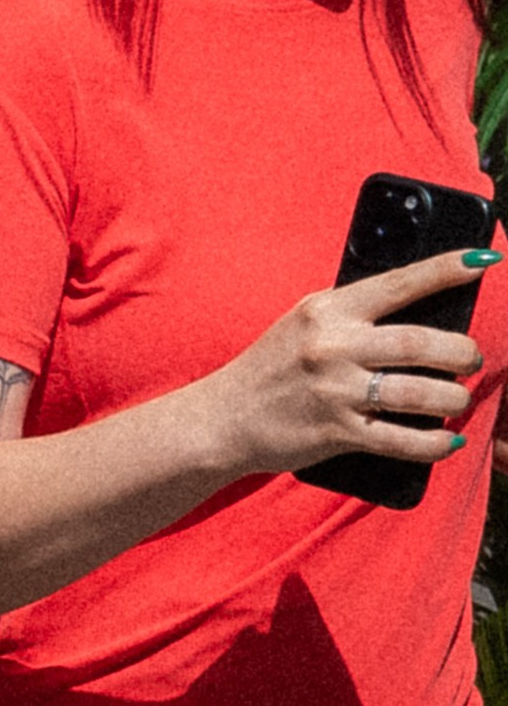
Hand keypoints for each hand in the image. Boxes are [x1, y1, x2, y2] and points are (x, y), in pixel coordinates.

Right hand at [198, 246, 497, 480]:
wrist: (223, 419)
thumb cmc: (273, 368)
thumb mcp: (305, 323)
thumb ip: (353, 315)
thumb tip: (421, 316)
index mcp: (328, 309)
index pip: (399, 283)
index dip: (445, 270)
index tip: (483, 262)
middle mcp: (333, 346)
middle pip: (419, 343)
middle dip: (460, 352)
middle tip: (472, 358)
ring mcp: (335, 392)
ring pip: (417, 393)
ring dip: (452, 397)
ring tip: (460, 398)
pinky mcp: (336, 433)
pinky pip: (400, 440)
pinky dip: (433, 443)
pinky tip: (450, 440)